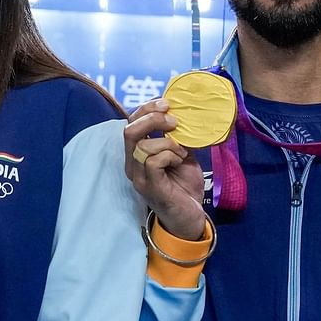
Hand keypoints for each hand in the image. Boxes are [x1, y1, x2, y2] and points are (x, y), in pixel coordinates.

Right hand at [123, 100, 207, 240]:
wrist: (190, 217)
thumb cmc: (184, 187)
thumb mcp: (182, 155)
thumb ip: (177, 138)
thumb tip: (183, 115)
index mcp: (137, 154)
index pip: (131, 123)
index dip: (146, 108)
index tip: (167, 104)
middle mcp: (133, 165)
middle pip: (129, 130)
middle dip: (152, 119)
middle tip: (174, 122)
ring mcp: (139, 177)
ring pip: (142, 146)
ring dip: (167, 143)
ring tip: (180, 152)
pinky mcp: (150, 187)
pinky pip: (153, 161)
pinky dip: (169, 155)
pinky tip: (179, 161)